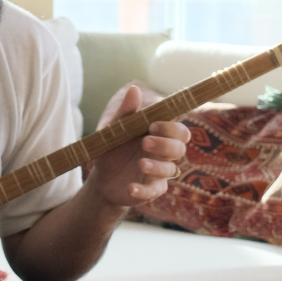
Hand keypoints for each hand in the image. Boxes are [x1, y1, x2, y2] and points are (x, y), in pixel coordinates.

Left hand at [85, 85, 189, 207]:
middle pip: (180, 147)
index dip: (170, 127)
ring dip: (158, 166)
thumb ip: (125, 112)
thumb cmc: (112, 149)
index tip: (152, 125)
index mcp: (158, 135)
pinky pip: (155, 191)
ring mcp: (159, 172)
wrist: (101, 178)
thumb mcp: (113, 130)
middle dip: (166, 144)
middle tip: (145, 142)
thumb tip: (133, 89)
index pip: (178, 129)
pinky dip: (144, 190)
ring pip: (171, 169)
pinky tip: (131, 188)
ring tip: (141, 163)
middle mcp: (163, 153)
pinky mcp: (152, 190)